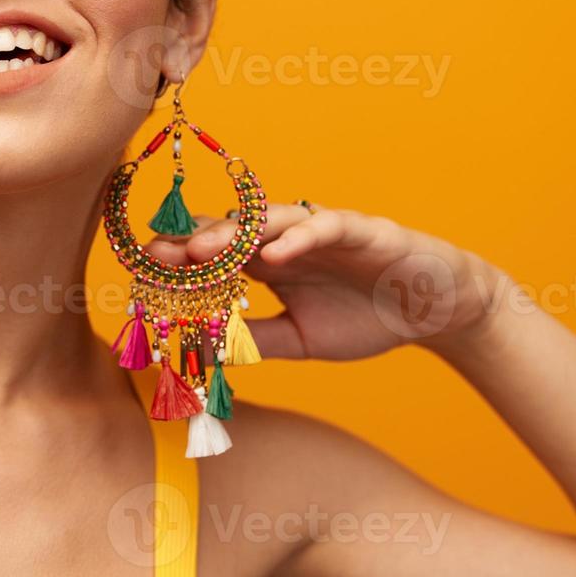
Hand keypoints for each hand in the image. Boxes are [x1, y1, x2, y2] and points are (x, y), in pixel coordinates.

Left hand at [148, 205, 503, 360]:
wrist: (433, 312)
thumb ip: (255, 340)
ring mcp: (320, 230)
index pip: (215, 255)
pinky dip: (300, 237)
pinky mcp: (360, 229)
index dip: (181, 263)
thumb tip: (203, 353)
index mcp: (266, 262)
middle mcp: (286, 239)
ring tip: (200, 248)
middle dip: (191, 243)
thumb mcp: (300, 341)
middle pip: (230, 231)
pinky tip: (276, 253)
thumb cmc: (364, 318)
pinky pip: (325, 226)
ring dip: (232, 233)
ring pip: (269, 222)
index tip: (142, 274)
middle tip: (154, 255)